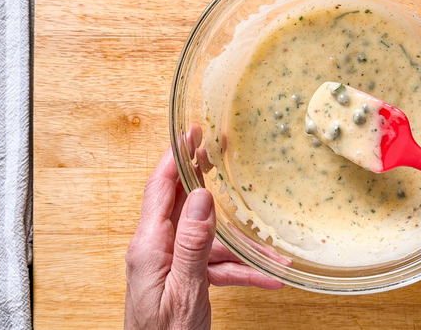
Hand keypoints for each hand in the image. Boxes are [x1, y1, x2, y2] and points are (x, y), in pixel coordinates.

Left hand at [124, 127, 282, 329]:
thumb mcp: (184, 289)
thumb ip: (191, 243)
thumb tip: (199, 196)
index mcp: (149, 246)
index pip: (159, 188)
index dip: (175, 156)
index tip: (190, 132)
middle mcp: (156, 249)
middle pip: (181, 202)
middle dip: (203, 178)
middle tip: (219, 151)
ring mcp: (169, 263)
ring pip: (207, 239)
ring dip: (240, 243)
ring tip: (271, 243)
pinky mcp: (182, 278)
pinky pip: (214, 264)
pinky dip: (240, 269)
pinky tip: (268, 275)